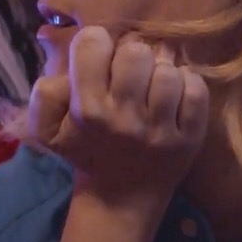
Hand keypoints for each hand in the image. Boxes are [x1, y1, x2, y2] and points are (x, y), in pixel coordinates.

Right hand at [29, 27, 208, 205]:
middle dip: (130, 55)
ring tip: (151, 86)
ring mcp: (159, 130)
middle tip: (129, 72)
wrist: (120, 198)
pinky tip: (174, 96)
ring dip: (160, 72)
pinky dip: (187, 85)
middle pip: (135, 52)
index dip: (95, 44)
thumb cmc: (85, 151)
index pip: (92, 43)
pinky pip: (196, 91)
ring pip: (168, 71)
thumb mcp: (48, 130)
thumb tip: (65, 59)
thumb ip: (45, 92)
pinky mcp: (189, 139)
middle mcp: (123, 119)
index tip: (99, 59)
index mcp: (87, 110)